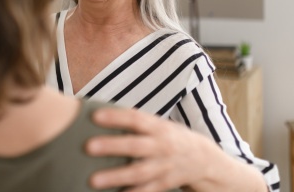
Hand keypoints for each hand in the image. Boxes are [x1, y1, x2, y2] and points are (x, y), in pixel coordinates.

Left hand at [86, 107, 266, 191]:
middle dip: (111, 146)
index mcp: (158, 127)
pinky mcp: (166, 184)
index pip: (135, 119)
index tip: (94, 116)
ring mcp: (165, 167)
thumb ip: (137, 121)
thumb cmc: (172, 138)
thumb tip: (105, 110)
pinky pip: (147, 191)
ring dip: (115, 176)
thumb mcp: (160, 125)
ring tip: (93, 180)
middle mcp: (162, 146)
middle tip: (88, 146)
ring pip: (138, 173)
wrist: (205, 160)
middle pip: (135, 146)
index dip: (116, 117)